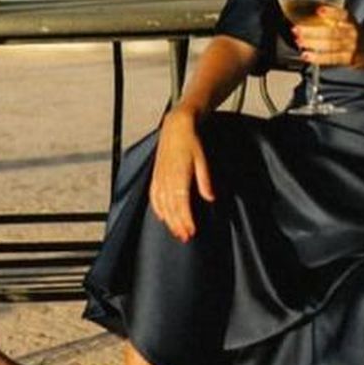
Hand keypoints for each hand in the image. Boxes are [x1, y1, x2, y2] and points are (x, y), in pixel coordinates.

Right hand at [149, 108, 213, 242]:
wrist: (176, 126)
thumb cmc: (191, 142)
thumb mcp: (202, 159)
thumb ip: (204, 179)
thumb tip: (210, 197)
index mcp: (179, 175)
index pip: (181, 203)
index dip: (186, 219)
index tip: (191, 232)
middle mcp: (167, 178)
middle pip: (171, 207)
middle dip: (178, 224)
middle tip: (186, 237)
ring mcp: (159, 177)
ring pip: (162, 204)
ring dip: (169, 220)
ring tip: (176, 232)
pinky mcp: (156, 175)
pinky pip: (153, 196)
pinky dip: (157, 208)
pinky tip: (161, 217)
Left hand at [289, 4, 363, 69]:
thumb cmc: (357, 34)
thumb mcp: (349, 22)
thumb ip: (334, 18)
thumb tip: (309, 11)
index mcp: (351, 21)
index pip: (343, 15)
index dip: (331, 12)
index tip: (319, 10)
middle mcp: (352, 33)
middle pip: (332, 31)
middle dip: (312, 30)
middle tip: (296, 29)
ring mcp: (351, 47)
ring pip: (330, 45)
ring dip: (312, 43)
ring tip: (298, 41)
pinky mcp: (349, 59)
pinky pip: (332, 58)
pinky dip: (318, 57)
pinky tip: (306, 56)